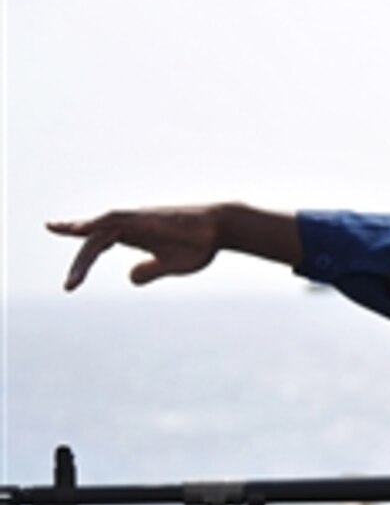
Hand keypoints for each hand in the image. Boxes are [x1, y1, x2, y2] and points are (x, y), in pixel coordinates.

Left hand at [46, 205, 227, 290]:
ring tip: (57, 235)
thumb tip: (130, 277)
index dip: (76, 235)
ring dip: (80, 237)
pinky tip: (81, 228)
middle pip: (94, 241)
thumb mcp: (171, 265)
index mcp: (133, 236)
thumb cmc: (199, 244)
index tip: (53, 228)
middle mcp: (130, 225)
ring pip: (100, 230)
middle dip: (81, 263)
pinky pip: (114, 219)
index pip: (97, 239)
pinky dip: (96, 223)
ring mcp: (137, 219)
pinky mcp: (146, 218)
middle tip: (69, 287)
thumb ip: (150, 270)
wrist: (221, 228)